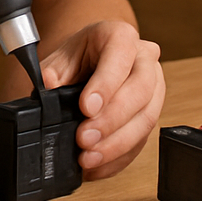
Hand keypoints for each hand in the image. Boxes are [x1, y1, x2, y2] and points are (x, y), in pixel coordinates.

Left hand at [40, 20, 163, 179]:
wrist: (92, 62)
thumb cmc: (80, 57)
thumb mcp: (61, 57)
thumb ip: (53, 71)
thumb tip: (48, 85)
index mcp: (121, 36)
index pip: (120, 56)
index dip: (106, 84)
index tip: (86, 108)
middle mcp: (144, 59)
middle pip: (141, 90)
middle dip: (111, 119)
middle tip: (84, 137)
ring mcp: (154, 87)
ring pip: (146, 118)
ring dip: (117, 143)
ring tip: (89, 157)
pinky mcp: (151, 114)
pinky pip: (142, 140)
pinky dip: (119, 157)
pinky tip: (98, 164)